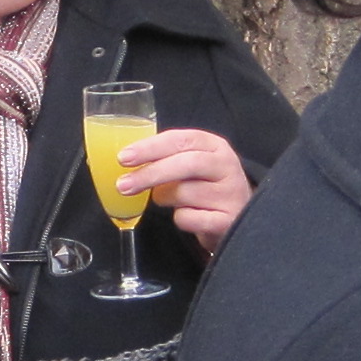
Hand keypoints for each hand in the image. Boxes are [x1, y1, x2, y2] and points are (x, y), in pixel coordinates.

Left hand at [117, 127, 253, 246]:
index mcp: (214, 146)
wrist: (237, 217)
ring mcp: (230, 194)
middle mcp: (226, 166)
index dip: (151, 147)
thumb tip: (127, 160)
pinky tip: (189, 215)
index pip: (181, 139)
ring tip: (167, 200)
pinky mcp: (228, 220)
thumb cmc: (205, 187)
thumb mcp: (193, 164)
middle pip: (186, 163)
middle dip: (151, 173)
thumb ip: (167, 157)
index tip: (124, 157)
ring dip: (165, 198)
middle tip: (123, 185)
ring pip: (184, 193)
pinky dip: (180, 219)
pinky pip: (189, 218)